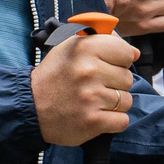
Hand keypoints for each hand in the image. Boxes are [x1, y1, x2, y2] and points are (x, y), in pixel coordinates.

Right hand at [33, 30, 140, 145]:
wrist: (30, 107)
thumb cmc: (54, 76)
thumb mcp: (70, 46)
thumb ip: (102, 41)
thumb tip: (134, 52)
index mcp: (84, 47)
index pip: (127, 53)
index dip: (118, 62)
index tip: (103, 67)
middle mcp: (88, 70)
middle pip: (128, 78)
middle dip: (114, 84)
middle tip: (91, 87)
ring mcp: (91, 97)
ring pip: (126, 100)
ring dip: (112, 104)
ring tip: (91, 101)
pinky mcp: (92, 121)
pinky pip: (122, 121)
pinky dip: (112, 122)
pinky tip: (95, 115)